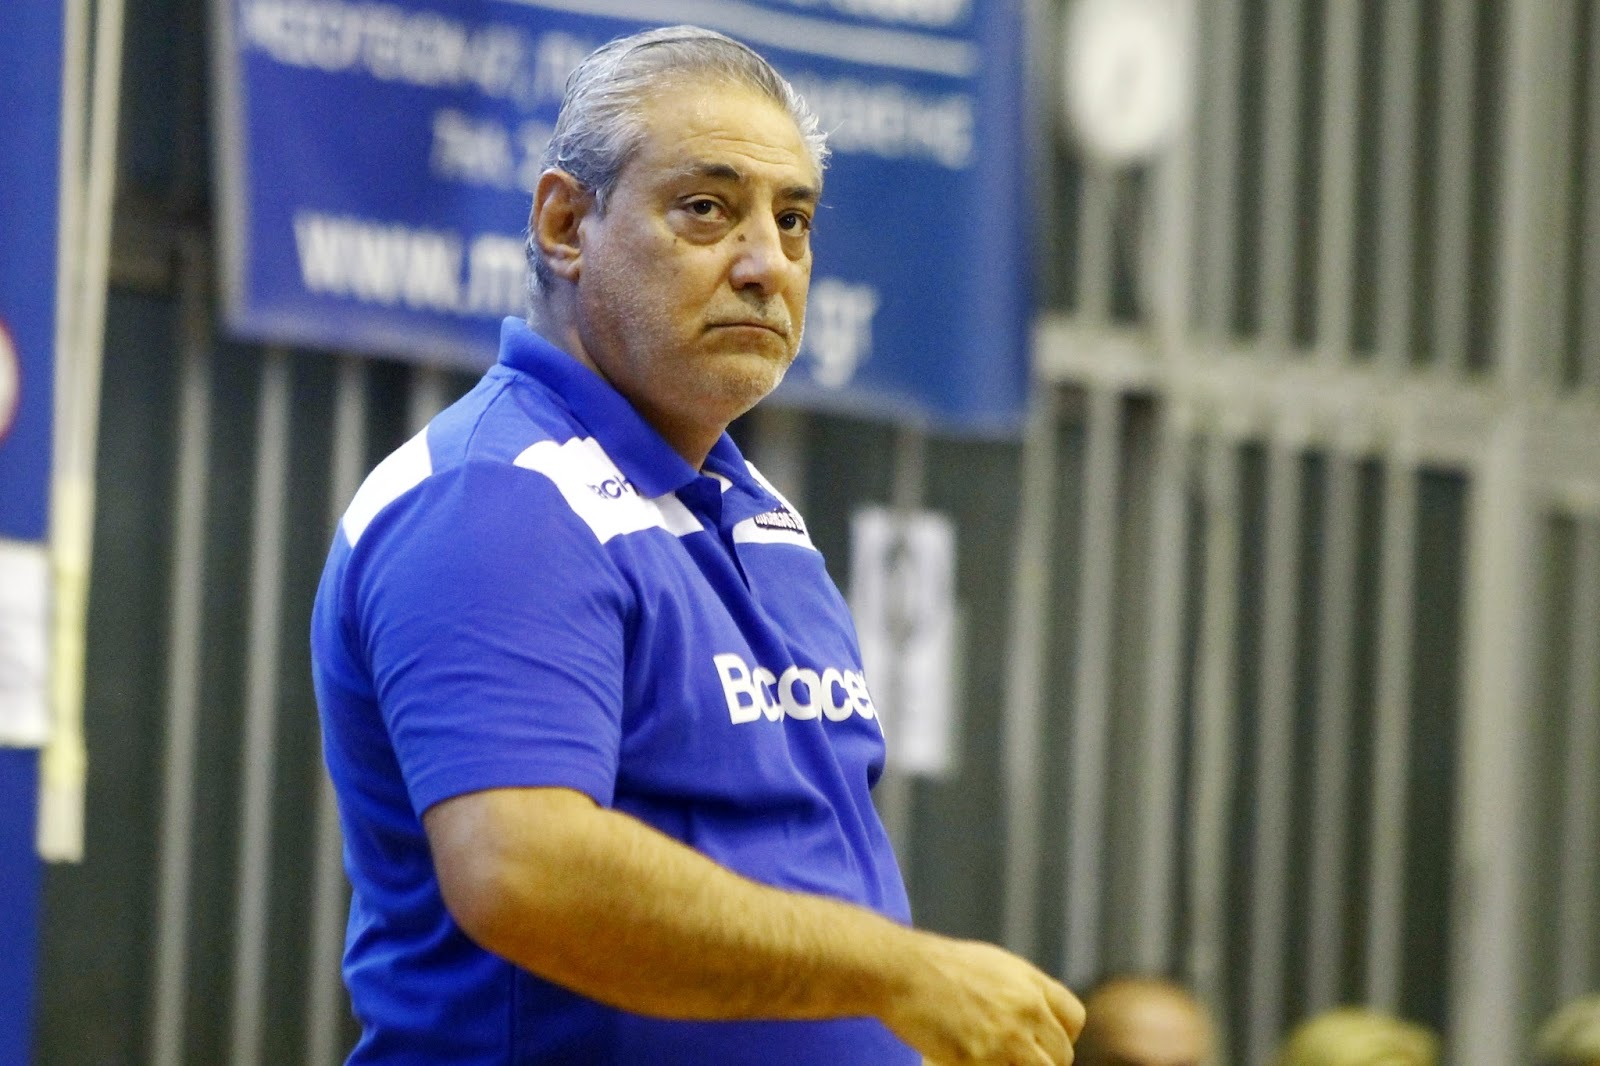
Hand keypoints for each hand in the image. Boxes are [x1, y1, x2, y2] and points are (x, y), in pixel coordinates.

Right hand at [883, 934, 1084, 1064]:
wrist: (902, 970)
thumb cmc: (936, 967)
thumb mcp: (990, 966)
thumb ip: (1017, 990)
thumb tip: (1032, 1016)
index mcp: (1030, 982)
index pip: (1073, 1019)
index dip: (1061, 1037)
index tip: (1042, 1045)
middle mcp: (1027, 1007)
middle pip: (1061, 1054)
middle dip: (1041, 1063)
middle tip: (1012, 1060)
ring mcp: (1007, 1035)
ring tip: (993, 1061)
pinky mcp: (982, 1057)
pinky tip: (970, 1062)